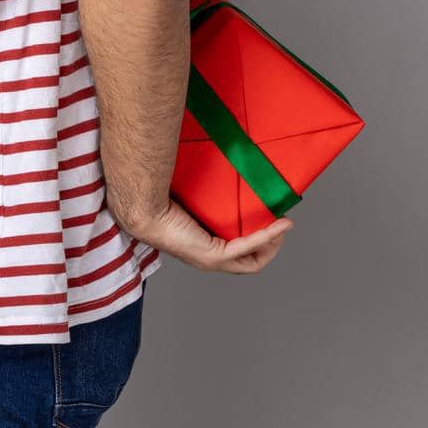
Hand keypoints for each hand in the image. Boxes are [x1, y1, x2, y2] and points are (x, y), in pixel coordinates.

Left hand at [119, 199, 290, 273]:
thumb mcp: (196, 199)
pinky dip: (268, 236)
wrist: (144, 208)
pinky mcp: (213, 256)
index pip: (241, 252)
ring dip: (273, 244)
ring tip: (283, 225)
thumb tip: (222, 166)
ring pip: (254, 261)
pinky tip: (282, 224)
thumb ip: (209, 192)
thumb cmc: (161, 201)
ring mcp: (212, 261)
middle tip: (280, 223)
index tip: (271, 221)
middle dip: (271, 245)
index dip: (260, 241)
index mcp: (205, 247)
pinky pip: (248, 247)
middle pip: (252, 261)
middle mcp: (210, 259)